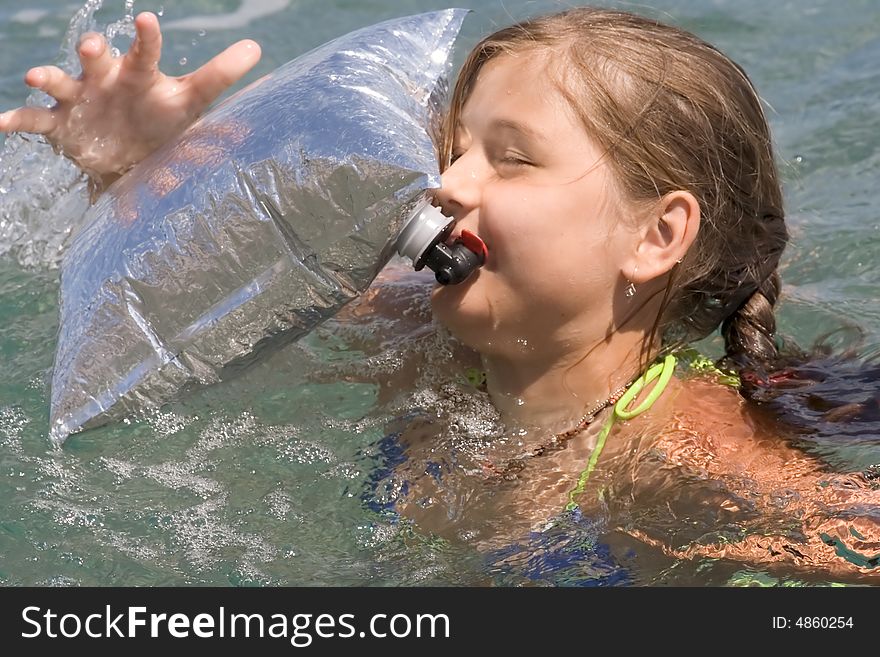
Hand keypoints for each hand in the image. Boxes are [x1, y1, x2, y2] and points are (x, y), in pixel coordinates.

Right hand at [0, 11, 260, 194]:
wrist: (130, 157)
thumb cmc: (162, 119)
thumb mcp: (193, 101)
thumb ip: (220, 75)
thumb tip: (257, 49)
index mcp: (138, 75)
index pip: (146, 52)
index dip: (146, 37)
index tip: (147, 19)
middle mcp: (105, 80)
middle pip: (96, 58)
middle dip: (92, 50)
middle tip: (92, 45)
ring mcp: (79, 100)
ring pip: (60, 81)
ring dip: (49, 77)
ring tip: (36, 77)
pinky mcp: (60, 125)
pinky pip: (34, 121)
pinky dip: (15, 121)